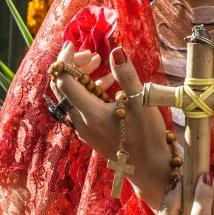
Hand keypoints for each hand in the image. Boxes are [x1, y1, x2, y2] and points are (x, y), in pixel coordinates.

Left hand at [50, 42, 170, 211]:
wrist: (149, 169)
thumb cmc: (148, 136)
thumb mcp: (141, 102)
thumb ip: (126, 74)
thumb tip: (116, 50)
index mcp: (89, 112)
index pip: (63, 81)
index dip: (65, 60)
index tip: (74, 45)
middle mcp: (80, 121)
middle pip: (63, 88)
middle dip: (74, 66)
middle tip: (94, 55)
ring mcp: (84, 129)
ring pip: (72, 97)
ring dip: (82, 78)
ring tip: (101, 64)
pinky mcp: (91, 133)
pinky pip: (81, 106)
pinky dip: (88, 91)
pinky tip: (108, 85)